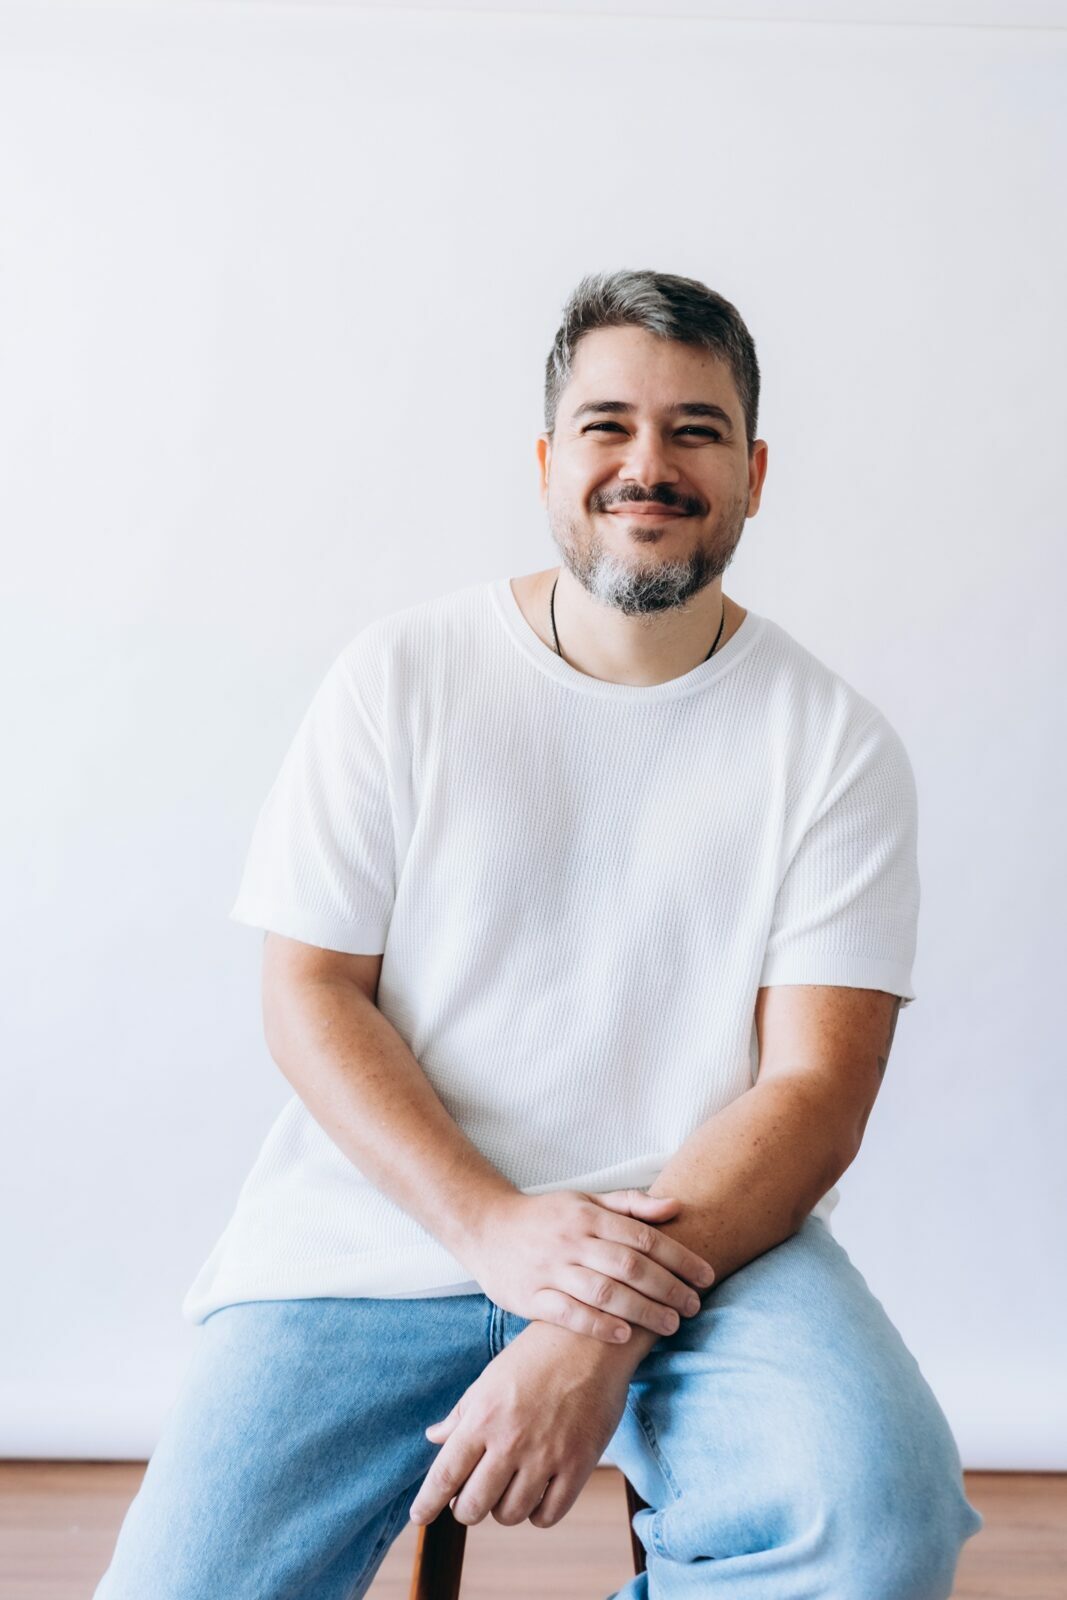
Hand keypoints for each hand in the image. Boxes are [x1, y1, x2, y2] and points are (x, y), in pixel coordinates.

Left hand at [409, 1319, 632, 1528]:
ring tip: (509, 1488)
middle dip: (466, 1509)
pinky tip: (538, 1494)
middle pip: (473, 1506)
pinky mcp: (579, 1464)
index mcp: (483, 1416)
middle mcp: (511, 1440)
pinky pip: (549, 1515)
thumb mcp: (491, 1377)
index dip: (428, 1503)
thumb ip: (462, 1413)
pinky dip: (538, 1513)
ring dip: (503, 1509)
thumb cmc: (537, 1355)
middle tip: (472, 1497)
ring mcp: (546, 1455)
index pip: (445, 1474)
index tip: (420, 1517)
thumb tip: (433, 1437)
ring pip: (509, 1515)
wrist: (592, 1339)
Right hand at [461, 1186, 714, 1344]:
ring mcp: (551, 1268)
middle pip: (629, 1265)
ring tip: (670, 1325)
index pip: (644, 1237)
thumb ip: (630, 1205)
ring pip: (603, 1291)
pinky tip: (622, 1335)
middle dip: (668, 1287)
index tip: (706, 1276)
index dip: (679, 1258)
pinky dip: (596, 1324)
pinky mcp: (531, 1296)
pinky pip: (568, 1312)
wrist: (487, 1228)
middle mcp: (573, 1240)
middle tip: (694, 1306)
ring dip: (642, 1310)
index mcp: (589, 1216)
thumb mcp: (586, 1201)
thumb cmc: (546, 1217)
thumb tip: (675, 1206)